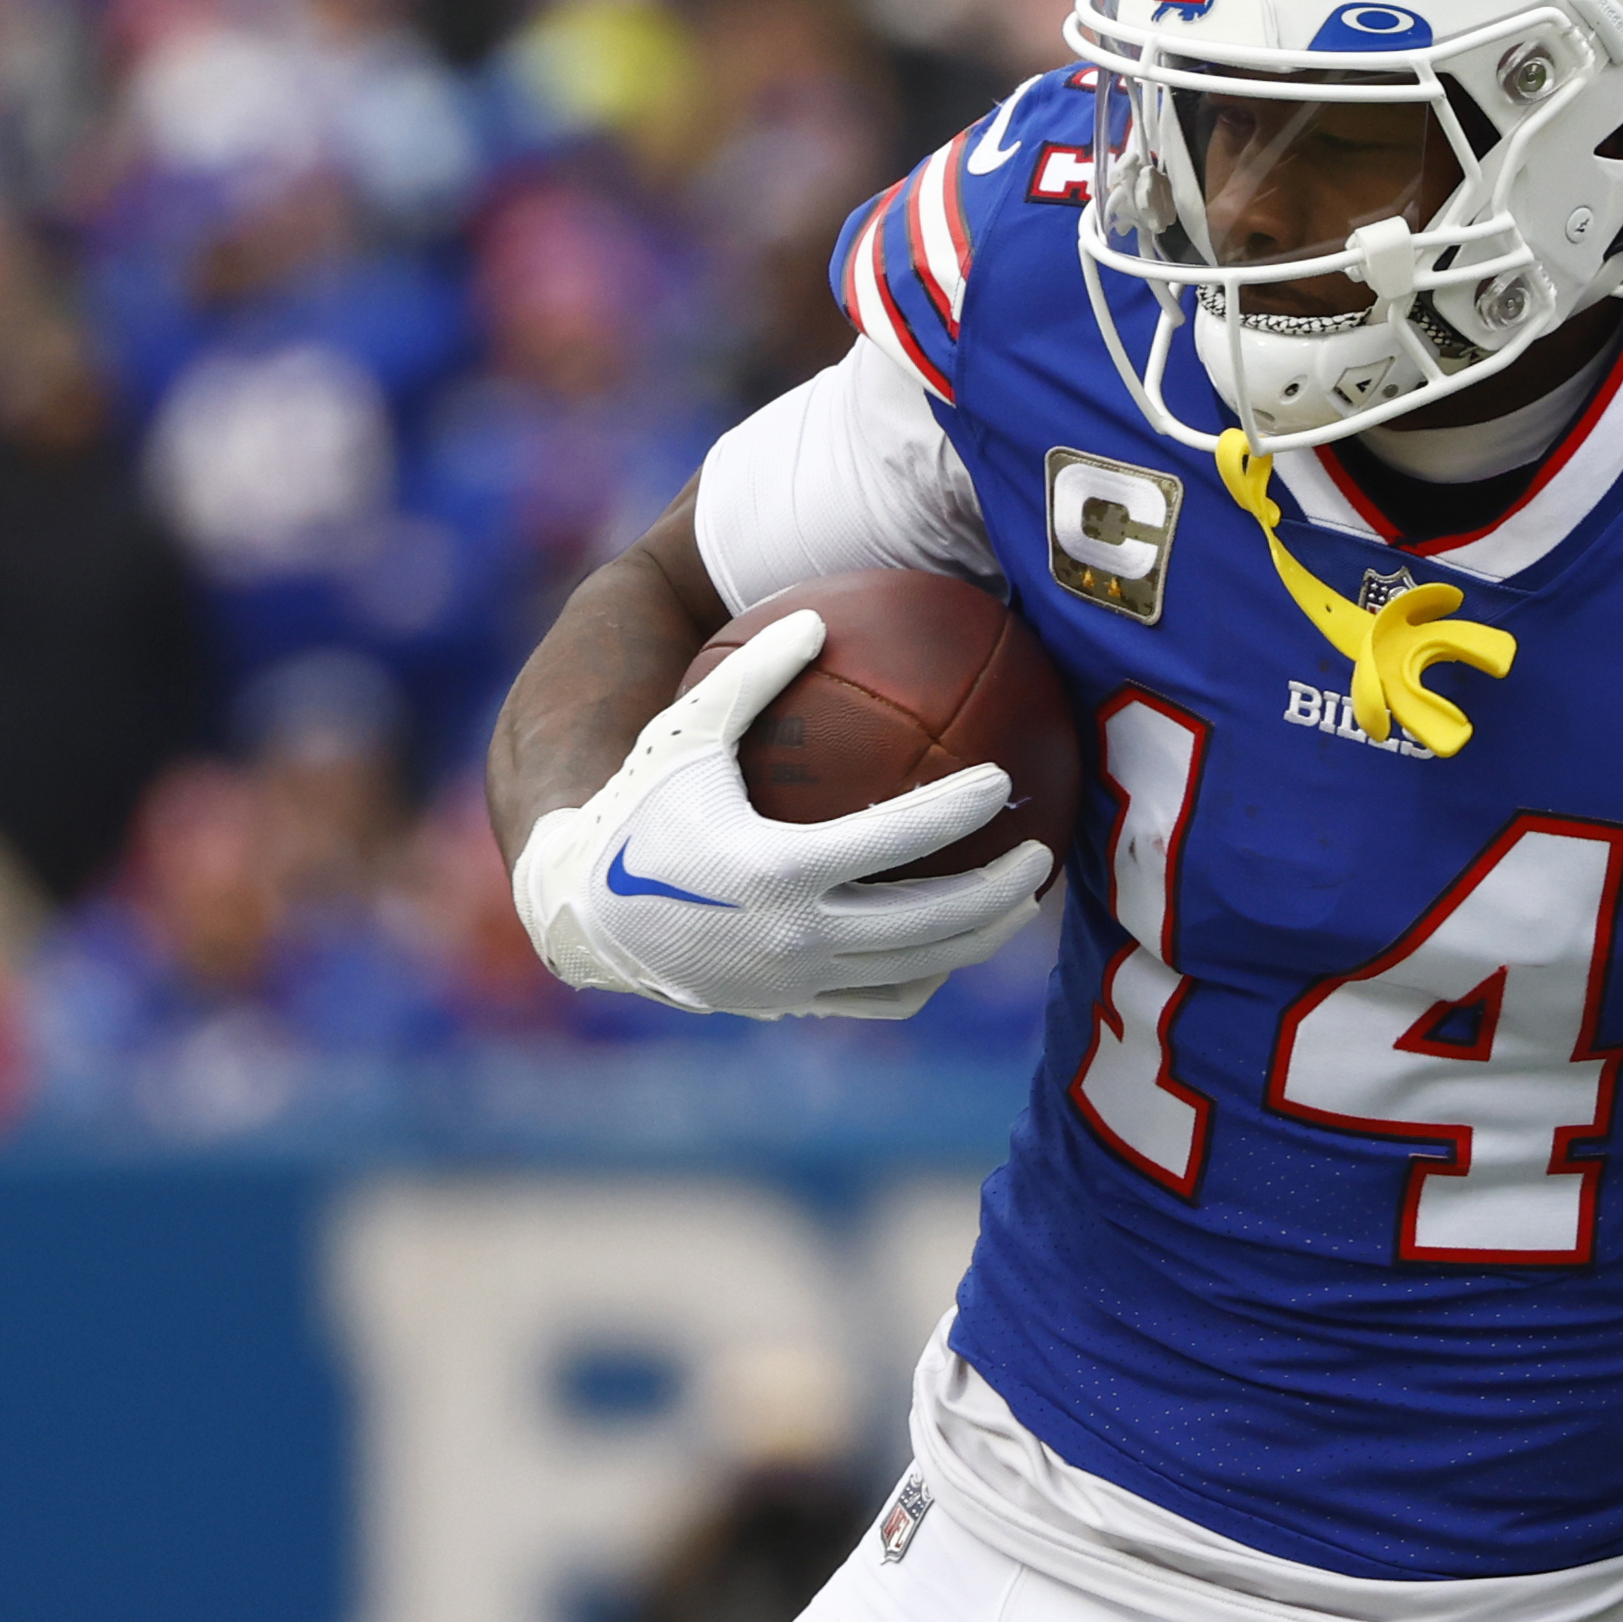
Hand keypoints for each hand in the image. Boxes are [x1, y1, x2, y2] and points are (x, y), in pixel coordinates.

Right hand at [510, 608, 1055, 1018]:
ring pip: (919, 968)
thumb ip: (750, 674)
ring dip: (981, 938)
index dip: (960, 809)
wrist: (581, 910)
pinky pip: (883, 998)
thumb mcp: (683, 734)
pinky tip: (958, 944)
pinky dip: (929, 974)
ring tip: (1023, 902)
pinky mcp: (792, 1007)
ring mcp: (798, 982)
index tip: (1004, 781)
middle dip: (1001, 890)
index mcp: (778, 870)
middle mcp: (796, 936)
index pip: (898, 839)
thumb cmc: (636, 809)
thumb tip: (816, 614)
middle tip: (1041, 853)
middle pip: (932, 922)